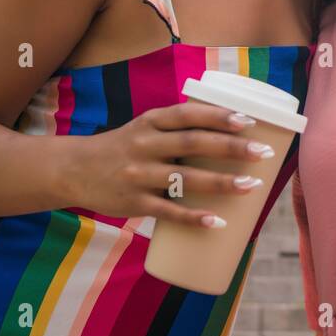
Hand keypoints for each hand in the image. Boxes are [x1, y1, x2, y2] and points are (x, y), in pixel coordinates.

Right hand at [63, 101, 274, 227]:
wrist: (73, 170)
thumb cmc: (124, 147)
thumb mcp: (145, 127)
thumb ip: (179, 127)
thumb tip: (230, 129)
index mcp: (150, 122)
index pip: (188, 114)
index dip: (218, 116)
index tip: (248, 120)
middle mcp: (144, 145)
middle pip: (193, 144)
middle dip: (231, 147)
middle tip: (263, 153)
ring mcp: (138, 175)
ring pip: (185, 179)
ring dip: (221, 182)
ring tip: (251, 186)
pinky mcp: (133, 203)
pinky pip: (168, 211)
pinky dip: (193, 217)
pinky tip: (217, 221)